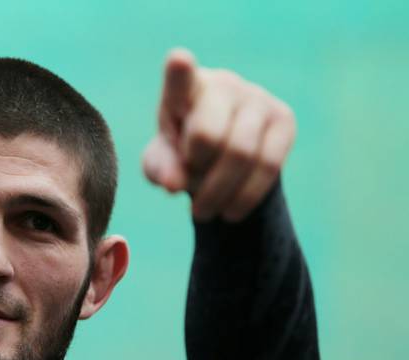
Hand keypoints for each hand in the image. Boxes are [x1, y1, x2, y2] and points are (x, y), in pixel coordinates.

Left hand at [143, 48, 295, 221]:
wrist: (224, 158)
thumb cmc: (183, 154)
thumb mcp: (163, 163)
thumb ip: (162, 169)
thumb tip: (173, 184)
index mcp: (184, 88)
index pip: (180, 78)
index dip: (179, 70)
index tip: (178, 60)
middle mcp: (223, 84)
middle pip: (207, 135)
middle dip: (195, 174)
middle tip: (186, 192)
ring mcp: (257, 98)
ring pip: (241, 154)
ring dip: (218, 193)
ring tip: (204, 212)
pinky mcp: (284, 118)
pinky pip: (269, 165)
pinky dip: (245, 197)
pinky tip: (230, 212)